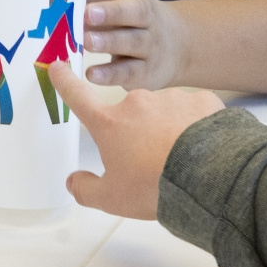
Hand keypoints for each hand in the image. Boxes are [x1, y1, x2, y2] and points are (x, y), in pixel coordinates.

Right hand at [50, 61, 224, 219]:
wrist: (208, 177)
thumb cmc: (155, 186)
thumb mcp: (113, 198)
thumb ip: (87, 190)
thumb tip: (74, 182)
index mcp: (110, 124)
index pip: (78, 96)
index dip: (65, 81)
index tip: (58, 67)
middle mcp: (136, 102)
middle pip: (130, 115)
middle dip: (138, 133)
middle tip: (152, 163)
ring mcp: (170, 98)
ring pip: (164, 113)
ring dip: (169, 130)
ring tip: (183, 160)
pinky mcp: (202, 100)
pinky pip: (195, 112)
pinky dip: (197, 127)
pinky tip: (205, 149)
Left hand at [83, 0, 189, 88]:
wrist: (177, 46)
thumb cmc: (129, 19)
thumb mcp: (117, 1)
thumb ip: (91, 0)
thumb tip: (58, 4)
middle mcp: (146, 16)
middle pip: (135, 11)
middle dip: (111, 12)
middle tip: (87, 14)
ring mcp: (150, 44)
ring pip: (133, 41)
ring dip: (108, 41)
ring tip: (86, 41)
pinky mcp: (147, 71)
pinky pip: (130, 71)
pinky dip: (110, 73)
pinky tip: (92, 73)